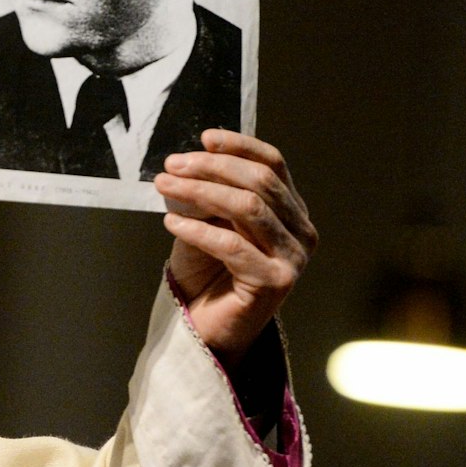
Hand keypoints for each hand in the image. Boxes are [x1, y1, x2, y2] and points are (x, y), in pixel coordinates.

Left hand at [153, 130, 317, 367]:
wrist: (206, 328)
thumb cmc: (208, 274)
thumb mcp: (208, 222)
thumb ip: (210, 194)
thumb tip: (191, 162)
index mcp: (290, 211)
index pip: (273, 165)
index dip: (240, 146)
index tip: (205, 138)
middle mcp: (301, 232)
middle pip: (260, 182)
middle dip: (211, 167)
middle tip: (172, 165)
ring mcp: (292, 258)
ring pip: (248, 208)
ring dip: (200, 191)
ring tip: (165, 186)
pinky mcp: (275, 282)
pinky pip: (232, 245)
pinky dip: (197, 229)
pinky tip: (171, 222)